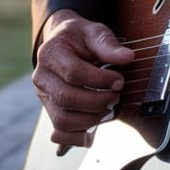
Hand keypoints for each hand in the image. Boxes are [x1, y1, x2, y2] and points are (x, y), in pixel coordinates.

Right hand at [32, 9, 135, 146]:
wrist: (64, 43)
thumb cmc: (80, 38)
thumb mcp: (94, 32)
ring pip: (62, 120)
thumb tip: (127, 57)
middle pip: (67, 99)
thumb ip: (108, 45)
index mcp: (51, 53)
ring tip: (109, 110)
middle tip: (116, 97)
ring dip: (91, 120)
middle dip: (98, 102)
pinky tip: (95, 129)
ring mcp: (44, 96)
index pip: (74, 72)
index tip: (119, 80)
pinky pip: (60, 132)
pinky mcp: (51, 110)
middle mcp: (42, 77)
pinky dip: (78, 137)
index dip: (100, 80)